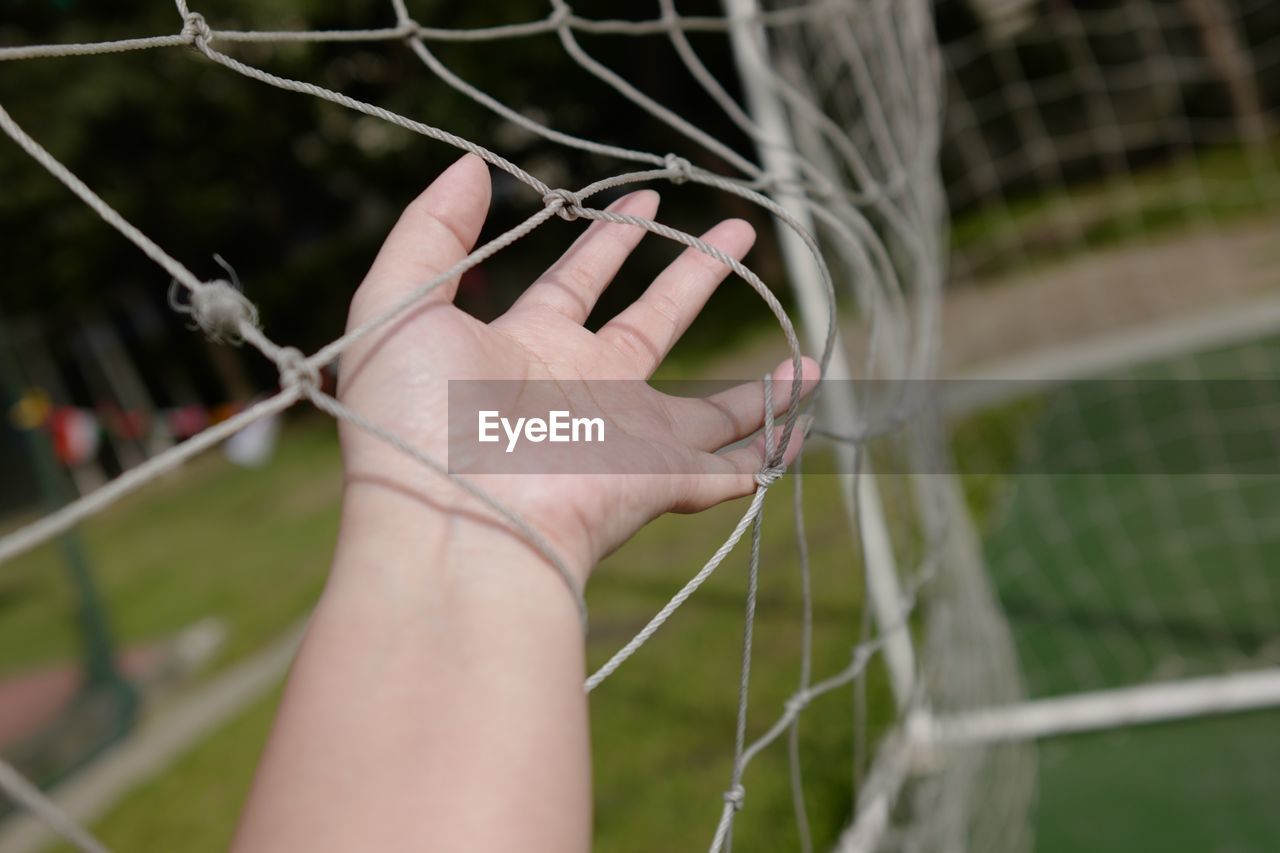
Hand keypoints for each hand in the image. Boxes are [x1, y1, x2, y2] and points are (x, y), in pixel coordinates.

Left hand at [336, 154, 817, 586]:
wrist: (447, 526)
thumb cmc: (413, 421)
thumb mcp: (396, 305)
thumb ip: (433, 231)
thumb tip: (473, 162)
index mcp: (525, 348)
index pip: (576, 282)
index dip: (610, 240)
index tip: (647, 201)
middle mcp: (582, 392)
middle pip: (653, 324)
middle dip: (694, 276)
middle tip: (739, 230)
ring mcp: (623, 440)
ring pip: (708, 409)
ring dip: (757, 385)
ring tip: (811, 358)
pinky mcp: (656, 481)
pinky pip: (729, 468)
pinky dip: (769, 449)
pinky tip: (806, 429)